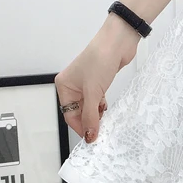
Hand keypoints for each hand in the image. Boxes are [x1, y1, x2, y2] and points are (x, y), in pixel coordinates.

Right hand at [55, 16, 140, 141]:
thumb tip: (89, 135)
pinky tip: (106, 108)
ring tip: (104, 120)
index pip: (69, 114)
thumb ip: (90, 116)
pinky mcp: (99, 82)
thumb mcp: (93, 92)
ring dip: (96, 114)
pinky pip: (97, 100)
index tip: (91, 139)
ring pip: (89, 106)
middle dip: (88, 121)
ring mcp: (86, 83)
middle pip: (78, 111)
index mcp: (64, 86)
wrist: (118, 43)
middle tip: (100, 132)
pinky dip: (101, 106)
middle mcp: (73, 85)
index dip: (80, 127)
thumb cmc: (100, 60)